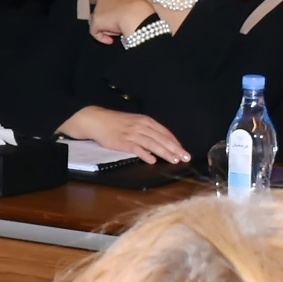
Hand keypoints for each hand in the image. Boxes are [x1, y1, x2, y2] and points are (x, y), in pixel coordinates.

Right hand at [58, 106, 186, 164]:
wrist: (97, 120)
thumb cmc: (115, 122)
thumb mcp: (134, 122)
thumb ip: (147, 131)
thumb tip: (159, 142)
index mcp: (145, 121)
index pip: (164, 132)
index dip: (175, 142)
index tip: (184, 150)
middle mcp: (141, 126)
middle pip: (162, 138)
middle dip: (175, 149)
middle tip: (185, 157)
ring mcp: (132, 134)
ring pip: (153, 144)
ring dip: (165, 152)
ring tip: (174, 160)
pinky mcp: (123, 142)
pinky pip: (136, 149)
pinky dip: (145, 155)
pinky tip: (152, 161)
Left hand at [87, 0, 153, 42]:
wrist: (136, 15)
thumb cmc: (140, 9)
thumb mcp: (133, 4)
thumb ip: (125, 7)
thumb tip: (124, 14)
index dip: (100, 4)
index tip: (100, 10)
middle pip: (98, 11)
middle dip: (104, 19)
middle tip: (114, 27)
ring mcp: (97, 10)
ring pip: (96, 22)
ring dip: (104, 28)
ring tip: (116, 33)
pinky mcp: (96, 22)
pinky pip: (95, 32)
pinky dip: (102, 38)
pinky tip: (110, 41)